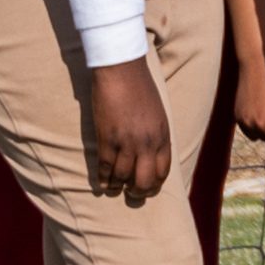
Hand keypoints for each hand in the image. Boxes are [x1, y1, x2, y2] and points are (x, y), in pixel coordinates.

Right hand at [83, 52, 174, 204]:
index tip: (147, 188)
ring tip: (114, 188)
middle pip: (145, 180)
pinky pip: (105, 166)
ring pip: (123, 176)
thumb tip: (152, 153)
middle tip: (132, 194)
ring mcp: (127, 142)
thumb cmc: (140, 87)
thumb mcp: (158, 113)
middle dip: (139, 192)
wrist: (122, 70)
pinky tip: (102, 183)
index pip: (163, 171)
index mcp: (163, 136)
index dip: (154, 184)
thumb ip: (157, 134)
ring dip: (118, 186)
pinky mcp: (108, 138)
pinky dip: (103, 178)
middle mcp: (147, 143)